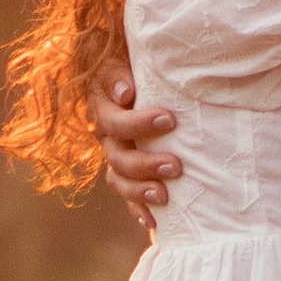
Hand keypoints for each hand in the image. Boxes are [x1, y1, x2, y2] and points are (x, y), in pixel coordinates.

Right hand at [91, 62, 178, 226]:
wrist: (142, 74)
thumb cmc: (143, 63)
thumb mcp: (129, 58)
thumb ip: (121, 71)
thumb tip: (126, 91)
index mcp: (104, 105)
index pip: (114, 121)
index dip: (138, 124)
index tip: (170, 119)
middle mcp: (107, 133)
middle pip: (117, 156)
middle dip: (145, 163)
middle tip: (176, 166)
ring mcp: (115, 154)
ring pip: (118, 179)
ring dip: (140, 190)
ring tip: (164, 196)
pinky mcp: (127, 171)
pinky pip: (127, 196)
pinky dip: (138, 209)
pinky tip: (153, 221)